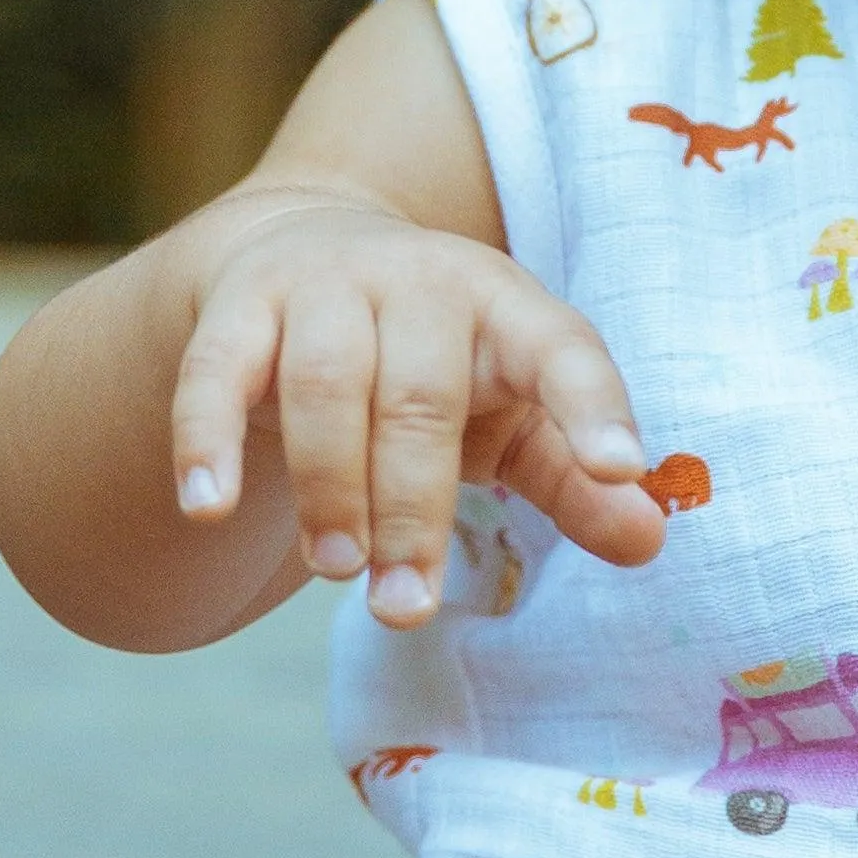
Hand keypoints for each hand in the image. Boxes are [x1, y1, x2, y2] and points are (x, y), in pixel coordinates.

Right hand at [168, 189, 664, 620]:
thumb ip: (574, 477)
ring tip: (338, 571)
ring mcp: (322, 285)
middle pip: (422, 397)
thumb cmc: (436, 362)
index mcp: (505, 306)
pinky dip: (209, 439)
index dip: (594, 408)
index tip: (622, 468)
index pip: (562, 349)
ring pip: (326, 384)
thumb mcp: (512, 411)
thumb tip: (649, 542)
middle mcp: (419, 280)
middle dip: (413, 509)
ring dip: (330, 487)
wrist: (307, 249)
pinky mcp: (239, 307)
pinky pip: (217, 372)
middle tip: (405, 608)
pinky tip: (208, 509)